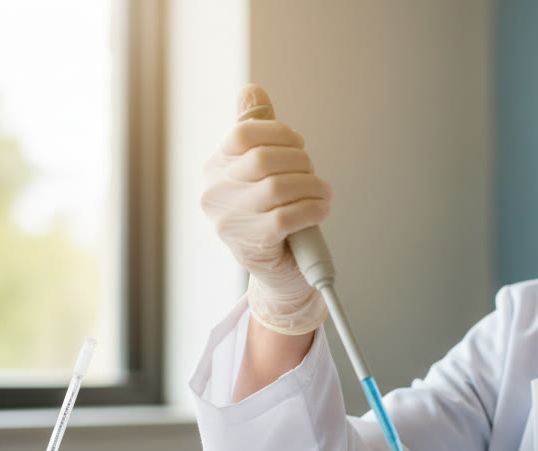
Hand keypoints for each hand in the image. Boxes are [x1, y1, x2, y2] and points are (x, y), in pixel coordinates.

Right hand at [201, 84, 330, 333]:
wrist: (282, 272)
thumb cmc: (275, 215)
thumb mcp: (265, 171)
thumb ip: (258, 130)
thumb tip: (252, 90)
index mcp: (216, 169)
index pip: (244, 134)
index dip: (279, 134)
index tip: (299, 147)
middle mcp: (214, 193)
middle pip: (262, 159)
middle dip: (299, 162)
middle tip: (313, 175)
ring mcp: (228, 221)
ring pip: (277, 187)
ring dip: (311, 187)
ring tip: (323, 195)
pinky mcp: (251, 244)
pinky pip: (286, 216)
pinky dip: (312, 209)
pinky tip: (321, 209)